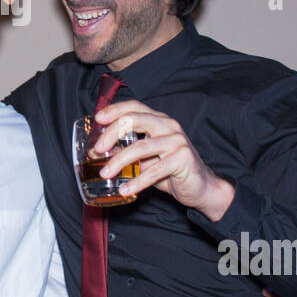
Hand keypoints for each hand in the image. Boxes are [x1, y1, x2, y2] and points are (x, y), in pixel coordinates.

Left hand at [92, 100, 234, 220]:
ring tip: (105, 173)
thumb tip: (96, 152)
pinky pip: (154, 170)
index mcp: (159, 121)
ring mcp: (177, 141)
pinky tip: (125, 190)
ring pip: (141, 147)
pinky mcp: (182, 159)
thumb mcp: (143, 160)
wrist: (200, 187)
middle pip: (135, 120)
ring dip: (119, 161)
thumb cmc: (169, 171)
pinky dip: (137, 181)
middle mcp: (169, 126)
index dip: (115, 110)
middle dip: (112, 132)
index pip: (135, 107)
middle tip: (97, 148)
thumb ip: (123, 152)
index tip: (98, 118)